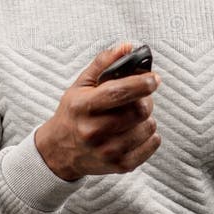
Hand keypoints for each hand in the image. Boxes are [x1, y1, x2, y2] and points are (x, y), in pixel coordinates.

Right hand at [34, 43, 161, 180]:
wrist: (59, 151)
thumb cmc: (73, 113)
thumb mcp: (81, 85)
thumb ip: (103, 63)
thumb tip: (127, 47)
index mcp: (83, 107)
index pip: (118, 93)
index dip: (141, 83)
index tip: (154, 78)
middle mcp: (93, 131)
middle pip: (138, 111)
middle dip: (146, 99)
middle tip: (142, 96)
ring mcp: (107, 151)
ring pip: (148, 127)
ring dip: (148, 117)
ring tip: (135, 115)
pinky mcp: (119, 166)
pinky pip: (151, 146)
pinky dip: (151, 135)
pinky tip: (138, 130)